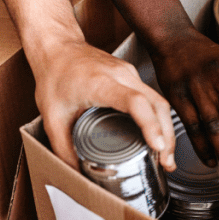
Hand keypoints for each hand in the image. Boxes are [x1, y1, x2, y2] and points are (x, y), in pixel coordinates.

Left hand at [33, 36, 175, 171]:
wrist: (56, 46)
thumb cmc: (54, 74)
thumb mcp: (51, 117)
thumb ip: (64, 148)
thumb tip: (77, 173)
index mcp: (101, 83)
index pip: (136, 102)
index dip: (150, 125)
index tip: (158, 147)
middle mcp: (121, 75)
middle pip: (157, 105)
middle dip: (167, 136)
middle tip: (166, 163)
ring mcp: (130, 73)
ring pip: (160, 101)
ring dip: (166, 129)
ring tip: (165, 157)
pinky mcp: (132, 75)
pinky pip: (153, 96)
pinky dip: (159, 118)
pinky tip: (156, 136)